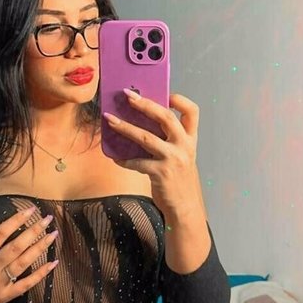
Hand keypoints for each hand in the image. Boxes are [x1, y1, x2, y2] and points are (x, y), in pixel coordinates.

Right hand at [0, 205, 58, 302]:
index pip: (0, 234)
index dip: (16, 221)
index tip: (30, 210)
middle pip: (16, 247)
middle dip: (34, 231)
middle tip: (47, 219)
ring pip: (24, 263)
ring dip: (40, 248)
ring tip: (53, 235)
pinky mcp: (5, 295)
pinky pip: (26, 284)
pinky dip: (41, 273)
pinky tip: (53, 262)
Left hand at [103, 91, 201, 217]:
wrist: (185, 208)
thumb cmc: (179, 180)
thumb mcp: (182, 157)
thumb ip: (170, 141)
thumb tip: (142, 123)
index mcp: (190, 140)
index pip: (192, 112)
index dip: (180, 100)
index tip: (166, 93)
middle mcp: (184, 146)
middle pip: (165, 117)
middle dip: (145, 104)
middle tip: (128, 96)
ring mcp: (173, 159)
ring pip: (145, 137)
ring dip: (124, 127)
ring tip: (110, 120)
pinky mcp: (161, 173)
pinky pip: (137, 162)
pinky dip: (124, 160)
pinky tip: (116, 159)